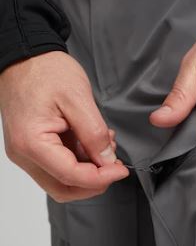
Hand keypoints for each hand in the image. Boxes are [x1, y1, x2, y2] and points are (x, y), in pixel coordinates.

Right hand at [0, 51, 128, 202]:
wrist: (25, 56)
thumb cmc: (45, 71)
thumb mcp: (78, 99)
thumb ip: (94, 134)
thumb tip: (108, 161)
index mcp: (31, 142)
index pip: (70, 176)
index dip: (101, 178)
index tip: (121, 170)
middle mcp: (24, 154)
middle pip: (64, 189)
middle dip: (94, 183)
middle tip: (114, 165)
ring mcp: (27, 154)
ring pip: (62, 183)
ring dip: (88, 174)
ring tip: (104, 148)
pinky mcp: (33, 150)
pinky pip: (59, 169)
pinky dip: (80, 164)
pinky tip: (92, 145)